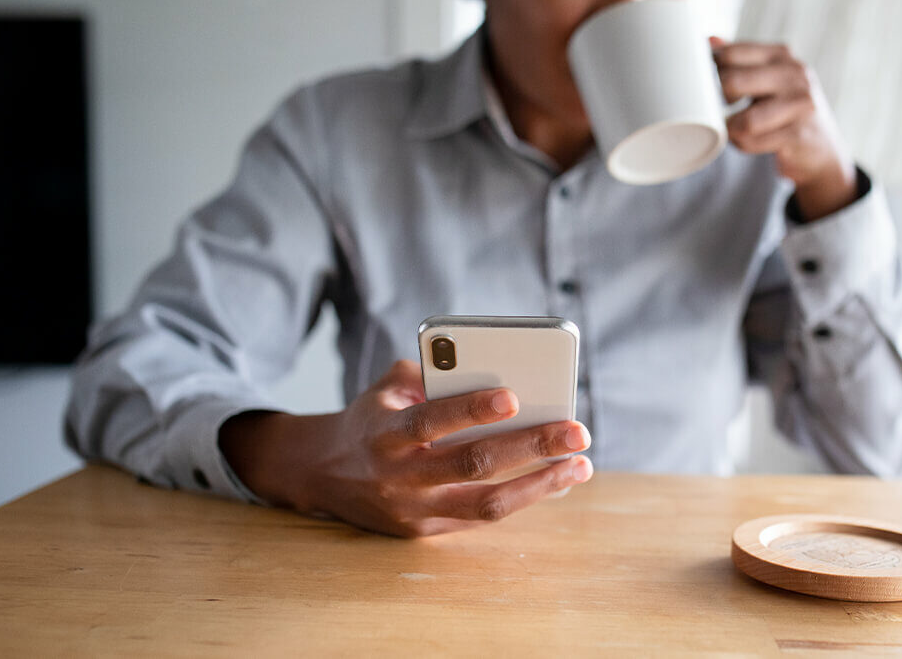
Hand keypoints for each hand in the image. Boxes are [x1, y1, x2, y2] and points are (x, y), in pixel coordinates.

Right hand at [219, 359, 592, 536]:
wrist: (322, 474)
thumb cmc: (371, 419)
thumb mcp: (385, 389)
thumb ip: (429, 374)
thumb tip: (490, 369)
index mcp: (385, 433)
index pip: (431, 421)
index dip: (471, 409)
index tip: (515, 396)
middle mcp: (399, 476)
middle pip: (472, 464)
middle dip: (531, 447)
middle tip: (577, 431)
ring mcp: (414, 510)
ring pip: (486, 505)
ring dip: (540, 485)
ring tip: (580, 465)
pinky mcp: (425, 532)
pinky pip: (483, 519)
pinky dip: (523, 499)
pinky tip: (556, 480)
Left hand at [710, 37, 857, 220]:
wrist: (821, 148)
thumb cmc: (784, 110)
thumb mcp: (767, 78)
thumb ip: (740, 60)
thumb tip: (708, 40)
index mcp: (780, 55)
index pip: (730, 54)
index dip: (711, 72)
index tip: (712, 85)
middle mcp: (793, 74)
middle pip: (732, 82)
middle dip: (719, 101)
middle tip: (726, 109)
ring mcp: (799, 104)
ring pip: (744, 120)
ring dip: (731, 129)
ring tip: (735, 129)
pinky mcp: (798, 134)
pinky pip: (752, 141)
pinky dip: (743, 144)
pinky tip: (750, 141)